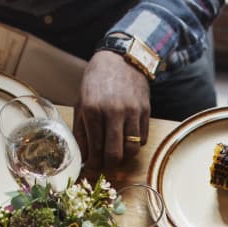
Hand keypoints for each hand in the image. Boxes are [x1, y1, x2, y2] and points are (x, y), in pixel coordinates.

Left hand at [75, 50, 150, 172]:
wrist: (121, 59)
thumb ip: (81, 131)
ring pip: (132, 150)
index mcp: (92, 110)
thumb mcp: (81, 102)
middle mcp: (113, 112)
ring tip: (116, 155)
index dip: (93, 164)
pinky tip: (126, 140)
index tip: (92, 168)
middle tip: (104, 167)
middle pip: (115, 154)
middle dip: (109, 166)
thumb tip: (84, 157)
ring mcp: (132, 112)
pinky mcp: (146, 111)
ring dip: (123, 158)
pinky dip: (135, 145)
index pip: (95, 149)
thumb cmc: (97, 81)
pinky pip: (143, 139)